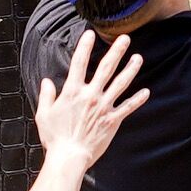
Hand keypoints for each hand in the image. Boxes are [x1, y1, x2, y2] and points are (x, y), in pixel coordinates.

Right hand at [33, 28, 149, 170]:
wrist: (69, 157)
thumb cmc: (54, 137)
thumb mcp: (44, 114)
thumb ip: (46, 95)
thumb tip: (47, 81)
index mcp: (72, 92)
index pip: (79, 63)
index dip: (84, 47)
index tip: (90, 33)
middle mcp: (90, 95)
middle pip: (106, 68)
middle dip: (116, 51)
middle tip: (125, 38)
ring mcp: (103, 107)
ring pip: (120, 84)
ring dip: (131, 70)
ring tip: (138, 57)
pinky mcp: (112, 120)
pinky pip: (128, 107)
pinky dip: (137, 99)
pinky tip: (146, 91)